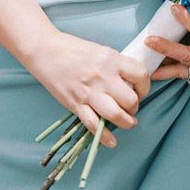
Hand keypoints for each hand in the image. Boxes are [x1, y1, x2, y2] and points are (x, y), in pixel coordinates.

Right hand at [29, 31, 149, 148]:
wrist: (45, 50)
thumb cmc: (72, 48)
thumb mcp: (100, 50)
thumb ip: (115, 66)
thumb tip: (129, 82)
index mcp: (111, 59)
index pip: (141, 75)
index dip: (145, 86)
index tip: (140, 90)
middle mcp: (103, 77)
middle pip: (131, 100)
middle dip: (135, 107)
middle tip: (131, 107)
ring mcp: (89, 92)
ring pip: (117, 115)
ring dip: (126, 122)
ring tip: (127, 122)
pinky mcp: (76, 104)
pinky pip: (94, 124)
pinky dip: (105, 136)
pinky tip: (111, 140)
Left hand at [147, 4, 189, 81]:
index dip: (188, 21)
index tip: (175, 8)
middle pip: (187, 57)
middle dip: (166, 49)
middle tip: (149, 41)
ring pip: (182, 71)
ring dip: (163, 69)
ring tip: (144, 67)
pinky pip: (185, 73)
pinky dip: (171, 70)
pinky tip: (156, 68)